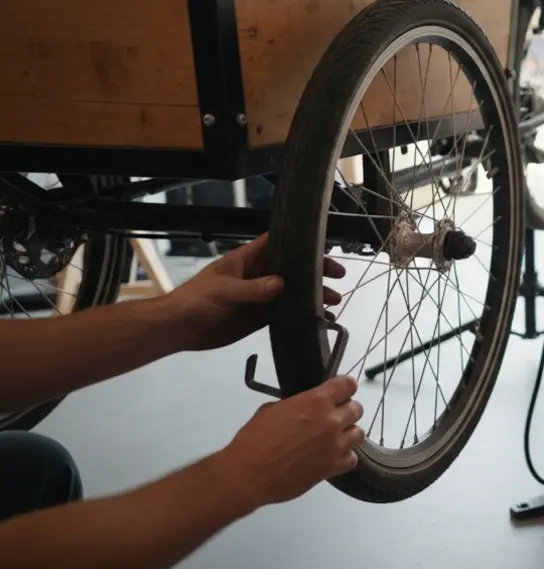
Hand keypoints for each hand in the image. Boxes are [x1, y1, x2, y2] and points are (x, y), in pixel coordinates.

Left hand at [164, 234, 345, 351]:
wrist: (180, 329)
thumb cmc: (196, 300)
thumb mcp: (225, 291)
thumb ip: (253, 289)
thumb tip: (282, 283)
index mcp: (247, 260)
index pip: (277, 243)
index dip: (299, 240)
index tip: (324, 244)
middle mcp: (258, 275)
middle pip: (292, 267)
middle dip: (315, 270)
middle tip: (338, 276)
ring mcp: (261, 296)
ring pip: (293, 291)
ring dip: (313, 294)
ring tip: (334, 301)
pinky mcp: (261, 317)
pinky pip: (286, 313)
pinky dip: (303, 315)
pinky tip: (321, 319)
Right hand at [214, 376, 364, 508]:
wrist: (249, 474)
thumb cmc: (254, 440)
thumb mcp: (271, 410)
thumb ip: (294, 405)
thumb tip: (301, 409)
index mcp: (316, 401)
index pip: (347, 385)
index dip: (345, 387)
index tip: (340, 391)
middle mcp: (331, 421)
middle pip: (357, 409)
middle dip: (347, 410)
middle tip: (334, 416)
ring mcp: (335, 445)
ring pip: (359, 433)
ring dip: (349, 432)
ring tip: (335, 437)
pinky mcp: (333, 468)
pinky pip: (352, 459)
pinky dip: (345, 456)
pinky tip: (333, 456)